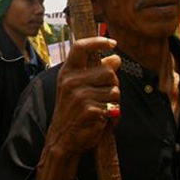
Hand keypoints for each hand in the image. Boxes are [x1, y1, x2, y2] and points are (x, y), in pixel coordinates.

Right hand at [44, 37, 120, 157]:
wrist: (63, 137)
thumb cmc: (73, 110)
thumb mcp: (78, 86)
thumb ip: (95, 71)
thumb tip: (116, 58)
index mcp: (67, 72)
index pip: (81, 47)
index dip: (98, 41)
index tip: (112, 43)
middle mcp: (71, 81)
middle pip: (108, 71)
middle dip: (112, 84)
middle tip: (103, 95)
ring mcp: (79, 95)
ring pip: (114, 90)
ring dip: (113, 101)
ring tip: (100, 107)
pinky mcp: (89, 110)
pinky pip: (113, 106)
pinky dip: (112, 114)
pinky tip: (100, 118)